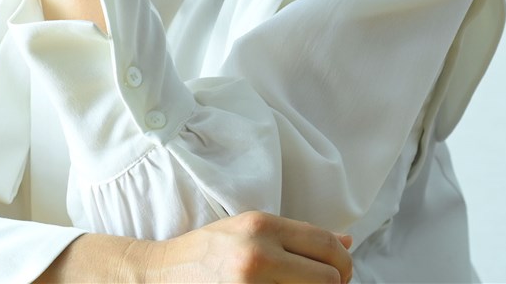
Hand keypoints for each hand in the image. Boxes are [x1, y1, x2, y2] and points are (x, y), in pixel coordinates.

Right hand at [36, 214, 353, 283]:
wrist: (159, 275)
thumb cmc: (207, 252)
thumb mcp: (249, 230)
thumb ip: (298, 234)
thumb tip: (346, 243)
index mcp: (262, 226)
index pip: (327, 244)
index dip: (344, 263)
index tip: (339, 274)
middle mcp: (259, 255)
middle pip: (330, 278)